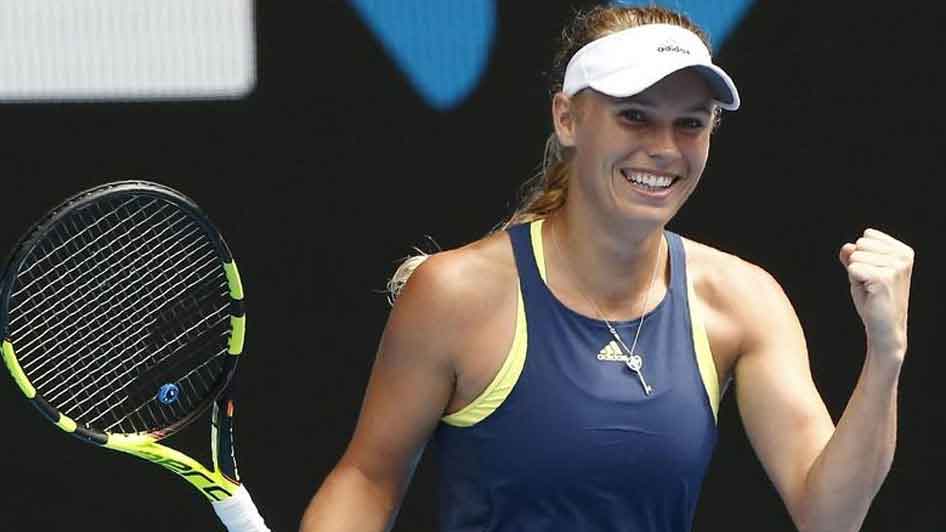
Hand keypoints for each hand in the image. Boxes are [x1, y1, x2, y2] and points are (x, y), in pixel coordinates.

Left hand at [839, 228, 913, 357]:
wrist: (884, 326)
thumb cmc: (873, 298)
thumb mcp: (862, 271)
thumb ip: (853, 256)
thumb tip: (847, 246)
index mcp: (903, 251)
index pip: (867, 236)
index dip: (862, 256)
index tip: (874, 274)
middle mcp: (903, 256)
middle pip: (860, 245)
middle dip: (858, 264)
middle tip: (871, 283)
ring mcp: (896, 266)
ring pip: (855, 257)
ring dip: (857, 274)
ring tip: (871, 288)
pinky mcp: (885, 277)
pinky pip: (853, 269)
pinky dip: (855, 281)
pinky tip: (870, 292)